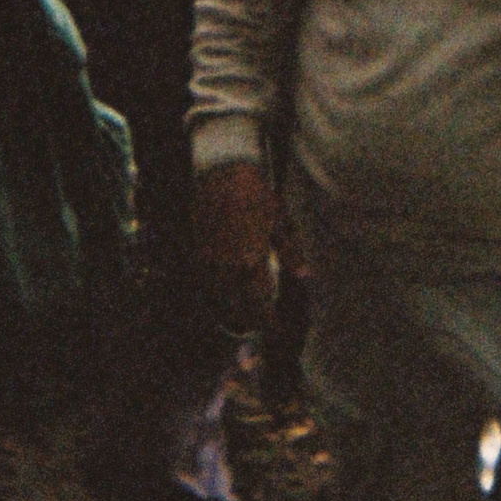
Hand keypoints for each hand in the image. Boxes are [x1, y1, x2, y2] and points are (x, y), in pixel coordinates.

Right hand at [197, 160, 282, 335]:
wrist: (221, 172)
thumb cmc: (255, 194)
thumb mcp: (279, 221)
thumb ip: (290, 252)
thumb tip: (304, 276)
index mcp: (251, 261)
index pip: (259, 304)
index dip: (268, 322)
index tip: (277, 329)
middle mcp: (227, 266)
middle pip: (237, 307)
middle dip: (250, 320)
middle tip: (260, 326)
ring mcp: (208, 260)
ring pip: (218, 297)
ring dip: (231, 310)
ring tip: (242, 316)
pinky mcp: (195, 250)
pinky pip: (205, 281)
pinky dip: (215, 292)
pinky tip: (224, 293)